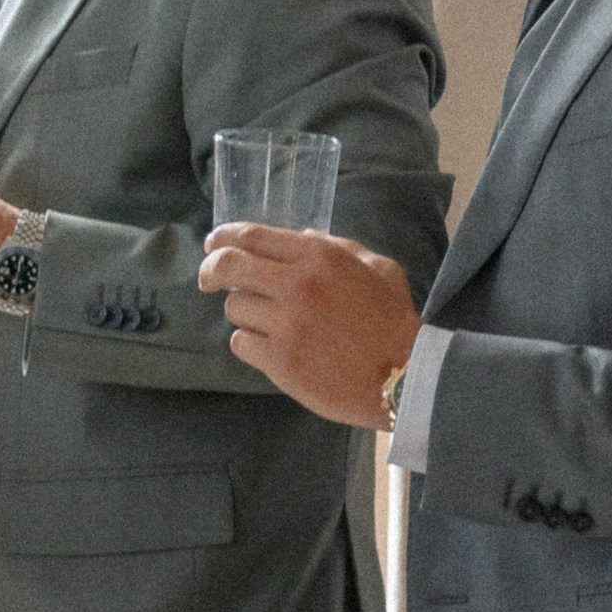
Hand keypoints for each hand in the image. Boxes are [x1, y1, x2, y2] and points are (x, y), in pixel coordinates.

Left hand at [197, 223, 421, 423]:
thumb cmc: (392, 320)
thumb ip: (335, 247)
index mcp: (320, 257)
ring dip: (245, 312)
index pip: (252, 236)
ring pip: (234, 308)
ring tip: (269, 321)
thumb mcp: (376, 267)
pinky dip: (250, 343)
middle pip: (228, 266)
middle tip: (207, 279)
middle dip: (210, 269)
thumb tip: (299, 236)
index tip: (212, 244)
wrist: (404, 375)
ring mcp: (286, 324)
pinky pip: (241, 342)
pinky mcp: (279, 361)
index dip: (223, 237)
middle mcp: (298, 285)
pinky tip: (272, 346)